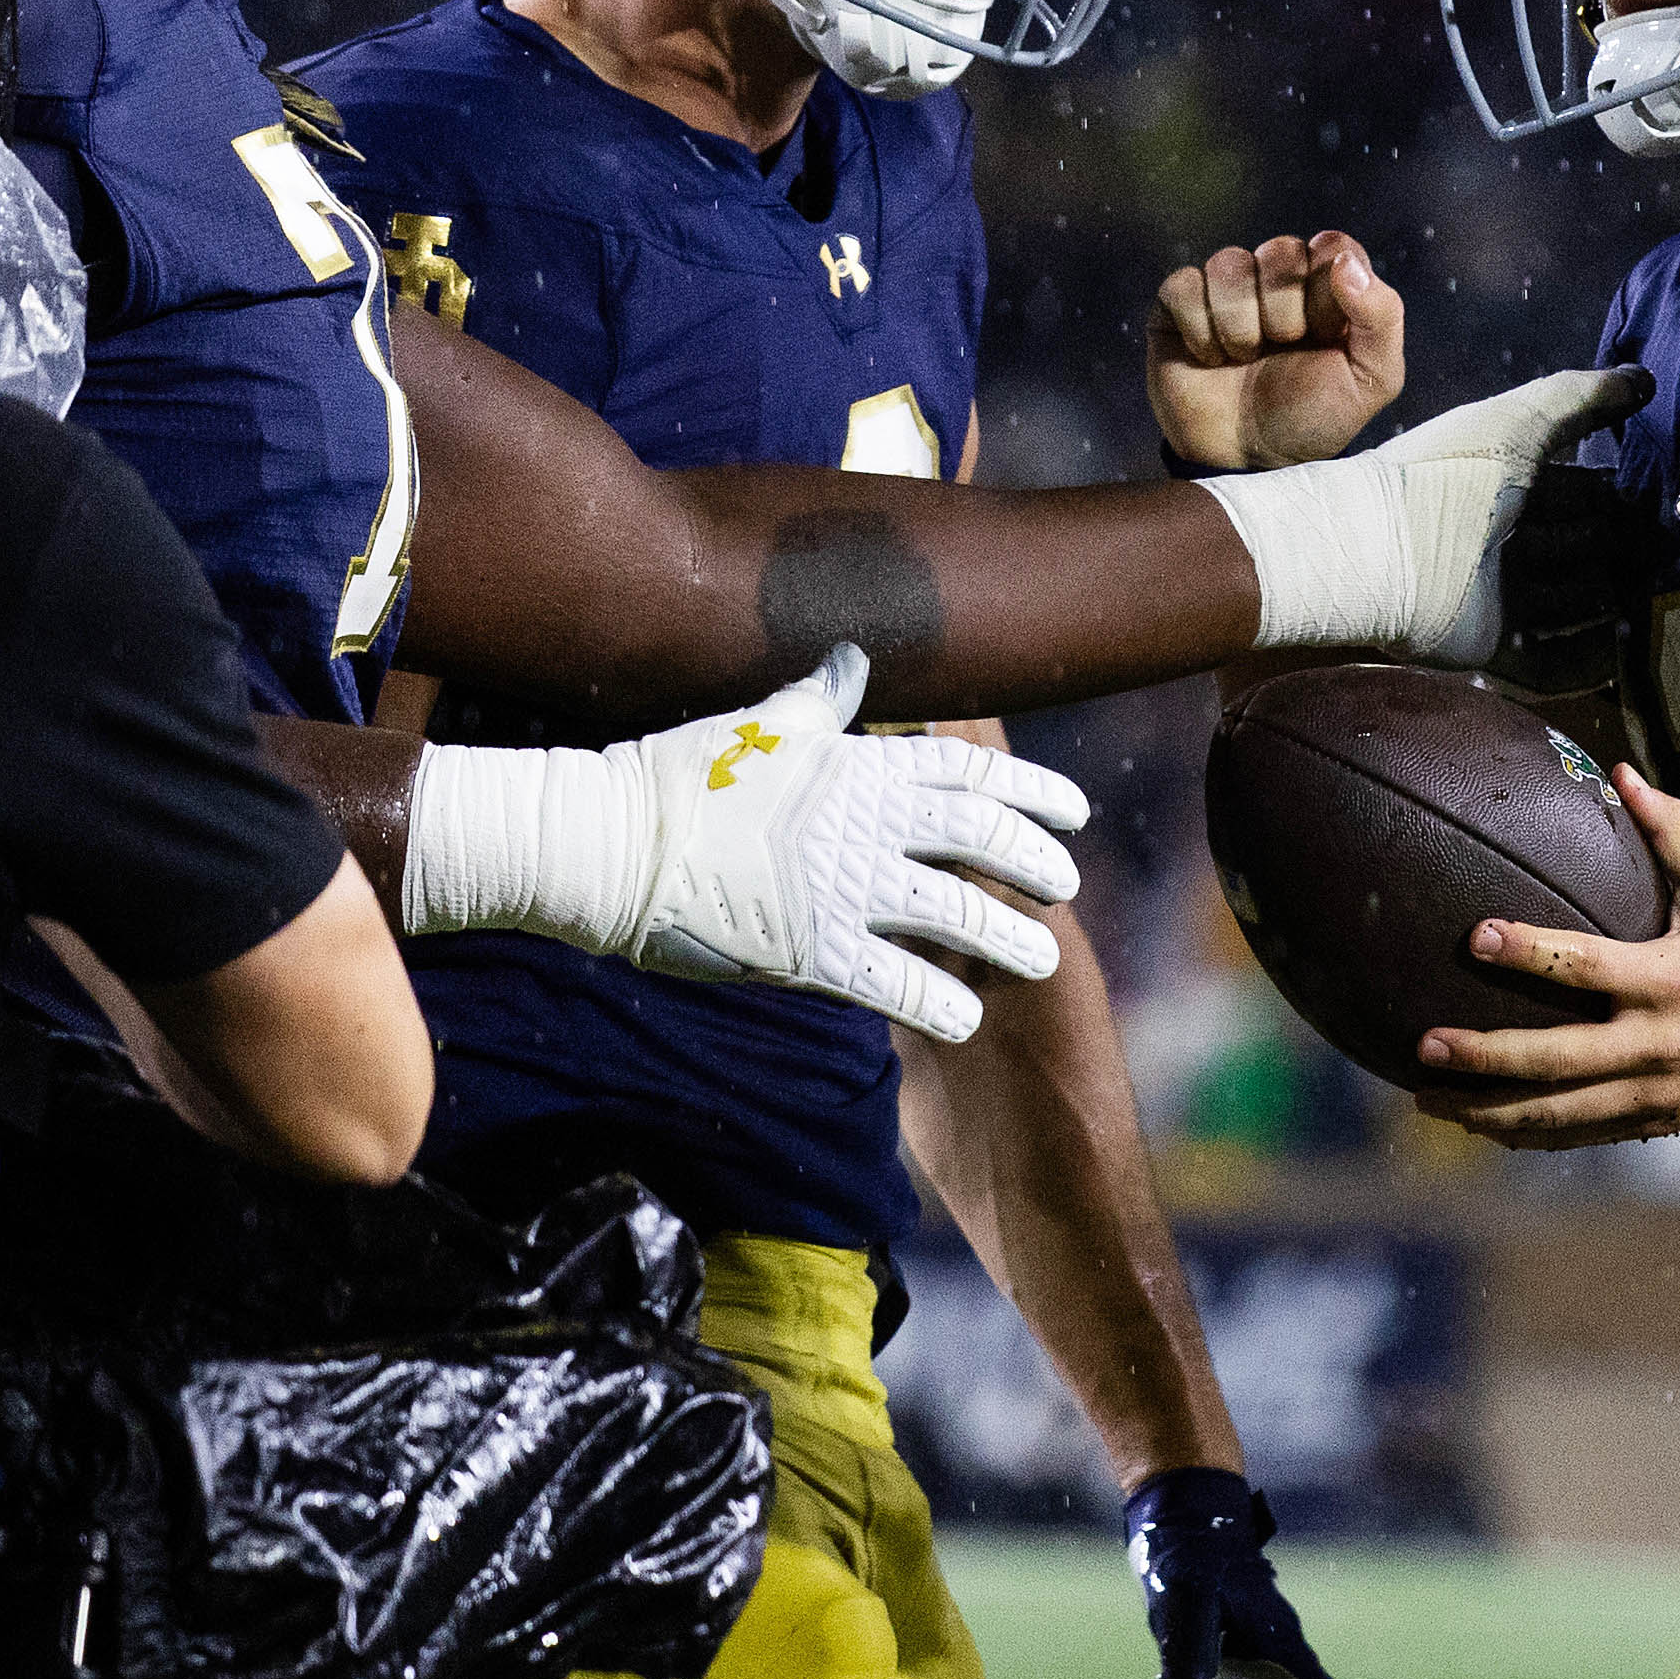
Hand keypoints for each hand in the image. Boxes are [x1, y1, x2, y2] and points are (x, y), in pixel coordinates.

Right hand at [407, 645, 1080, 1041]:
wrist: (605, 842)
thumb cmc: (676, 775)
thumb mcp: (758, 722)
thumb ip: (821, 700)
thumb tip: (854, 661)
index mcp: (858, 762)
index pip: (970, 770)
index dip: (1032, 791)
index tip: (1075, 812)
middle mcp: (863, 821)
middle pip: (979, 838)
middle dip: (1033, 861)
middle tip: (1067, 885)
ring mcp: (839, 887)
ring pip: (954, 913)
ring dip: (1007, 936)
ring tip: (1042, 957)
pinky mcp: (808, 951)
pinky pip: (893, 981)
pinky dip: (936, 1001)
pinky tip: (965, 1017)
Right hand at [1152, 231, 1407, 470]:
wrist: (1248, 459)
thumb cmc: (1313, 418)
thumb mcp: (1372, 379)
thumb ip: (1381, 317)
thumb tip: (1346, 262)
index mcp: (1330, 285)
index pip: (1333, 245)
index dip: (1327, 290)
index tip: (1326, 334)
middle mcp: (1279, 277)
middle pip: (1280, 250)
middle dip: (1284, 312)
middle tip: (1283, 350)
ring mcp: (1228, 288)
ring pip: (1229, 264)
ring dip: (1239, 325)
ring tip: (1244, 359)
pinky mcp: (1179, 304)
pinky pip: (1183, 285)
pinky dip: (1199, 330)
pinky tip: (1210, 358)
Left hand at [1198, 366, 1653, 660]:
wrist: (1381, 547)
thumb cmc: (1452, 472)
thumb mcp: (1520, 421)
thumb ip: (1583, 397)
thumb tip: (1645, 378)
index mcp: (1512, 485)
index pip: (1584, 493)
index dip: (1626, 497)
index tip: (1677, 504)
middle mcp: (1508, 541)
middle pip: (1584, 551)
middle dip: (1630, 556)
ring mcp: (1498, 597)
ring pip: (1574, 607)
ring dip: (1617, 611)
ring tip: (1672, 614)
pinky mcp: (1487, 647)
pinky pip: (1547, 662)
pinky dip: (1585, 663)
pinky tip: (1630, 662)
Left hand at [1419, 767, 1679, 1144]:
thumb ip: (1671, 833)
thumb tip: (1621, 772)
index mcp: (1666, 979)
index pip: (1584, 965)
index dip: (1528, 953)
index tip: (1476, 936)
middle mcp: (1654, 1042)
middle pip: (1555, 1060)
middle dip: (1485, 1057)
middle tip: (1425, 1046)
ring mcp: (1653, 1091)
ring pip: (1560, 1114)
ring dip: (1490, 1112)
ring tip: (1429, 1100)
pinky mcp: (1656, 1122)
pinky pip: (1583, 1135)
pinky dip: (1530, 1136)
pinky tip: (1485, 1128)